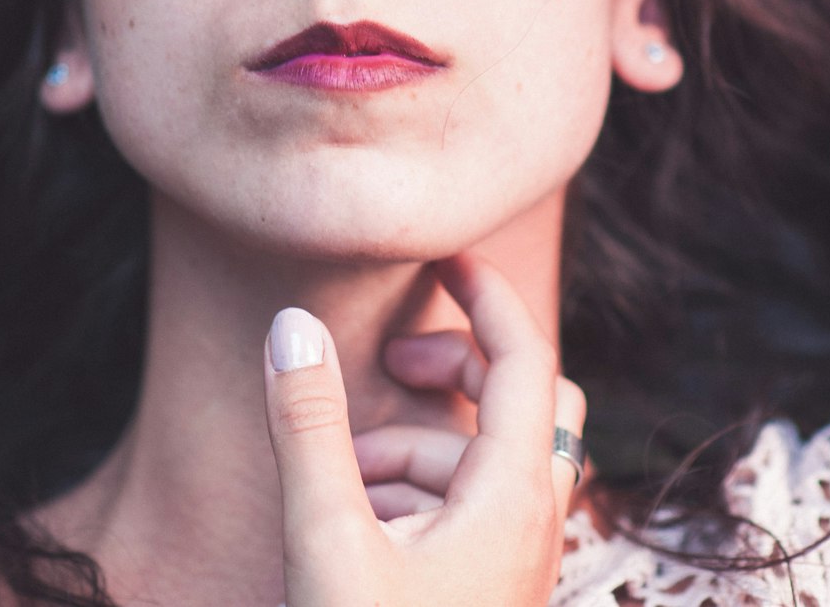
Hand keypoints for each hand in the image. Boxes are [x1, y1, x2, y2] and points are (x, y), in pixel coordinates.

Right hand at [263, 252, 585, 606]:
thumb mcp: (328, 541)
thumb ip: (310, 429)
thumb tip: (294, 327)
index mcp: (514, 497)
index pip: (527, 356)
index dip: (487, 292)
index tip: (442, 256)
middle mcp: (535, 524)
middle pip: (523, 397)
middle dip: (452, 363)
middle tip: (390, 360)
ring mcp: (519, 562)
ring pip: (491, 458)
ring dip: (419, 440)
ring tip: (347, 464)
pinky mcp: (493, 591)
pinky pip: (475, 509)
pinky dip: (420, 489)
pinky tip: (359, 516)